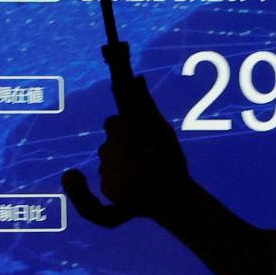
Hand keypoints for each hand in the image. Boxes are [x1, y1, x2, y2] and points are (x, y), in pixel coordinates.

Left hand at [64, 72, 191, 228]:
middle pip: (110, 144)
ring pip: (109, 164)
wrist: (170, 197)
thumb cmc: (168, 159)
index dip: (124, 130)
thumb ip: (145, 102)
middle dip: (122, 149)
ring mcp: (105, 168)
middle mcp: (107, 146)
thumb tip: (137, 77)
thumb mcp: (160, 128)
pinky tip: (136, 190)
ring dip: (121, 168)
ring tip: (145, 176)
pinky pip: (109, 184)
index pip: (113, 123)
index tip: (137, 138)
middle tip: (145, 159)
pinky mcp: (106, 188)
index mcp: (119, 128)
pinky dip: (118, 186)